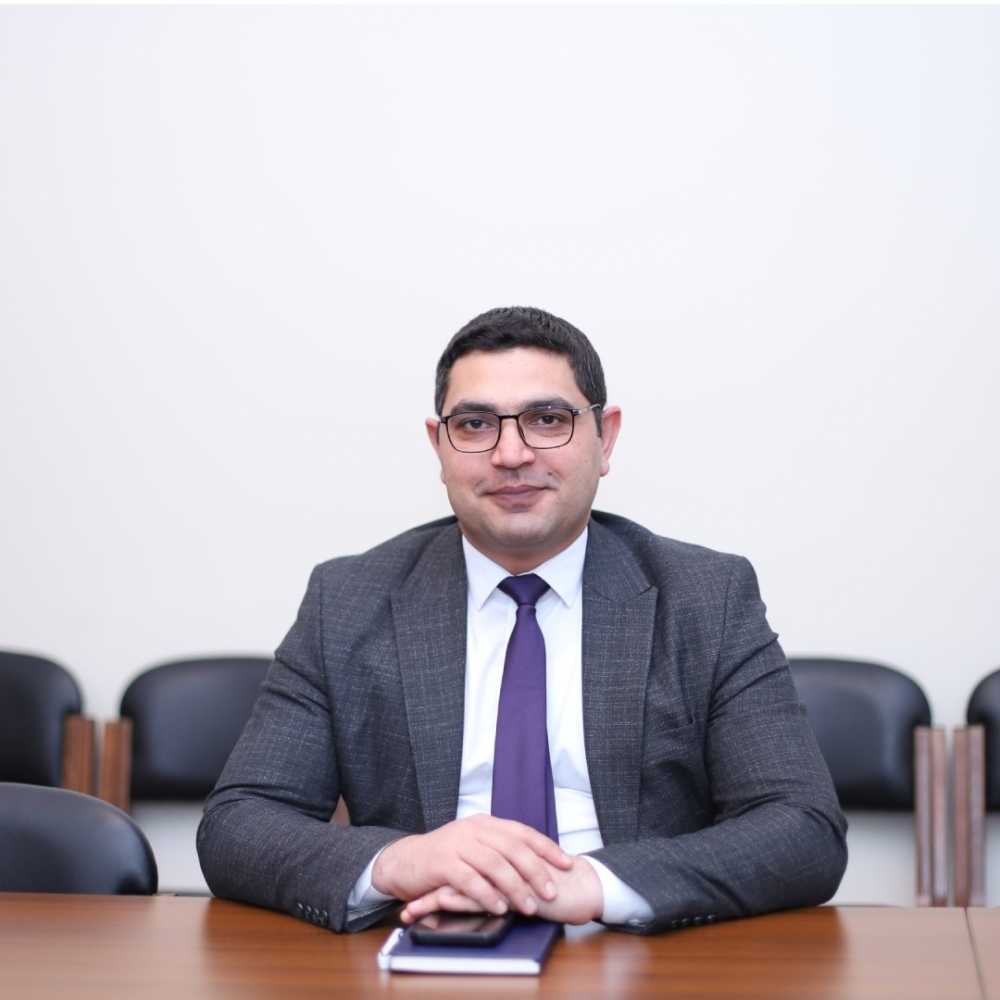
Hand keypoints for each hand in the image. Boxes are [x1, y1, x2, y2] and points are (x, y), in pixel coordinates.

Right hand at [372, 814, 572, 915]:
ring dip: (515, 887)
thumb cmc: (444, 859)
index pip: (522, 832)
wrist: (405, 861)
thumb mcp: (473, 846)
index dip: (547, 847)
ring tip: (529, 907)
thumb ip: (498, 851)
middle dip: (536, 870)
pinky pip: (470, 880)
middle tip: (551, 892)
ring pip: (495, 864)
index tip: (567, 863)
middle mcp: (473, 829)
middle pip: (513, 847)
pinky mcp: (442, 862)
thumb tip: (536, 866)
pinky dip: (487, 895)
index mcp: (485, 823)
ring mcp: (457, 844)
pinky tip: (499, 908)